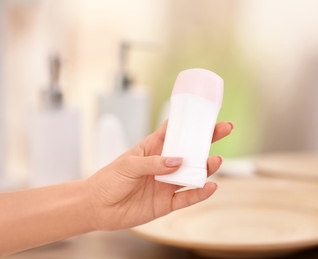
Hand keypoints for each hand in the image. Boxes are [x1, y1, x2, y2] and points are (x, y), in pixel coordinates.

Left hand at [86, 121, 232, 230]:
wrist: (97, 207)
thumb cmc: (108, 180)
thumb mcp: (128, 165)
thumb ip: (153, 162)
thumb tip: (179, 161)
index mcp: (152, 149)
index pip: (174, 132)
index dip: (189, 124)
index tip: (206, 114)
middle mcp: (163, 165)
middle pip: (189, 151)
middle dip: (206, 140)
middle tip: (225, 129)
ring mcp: (166, 184)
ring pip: (192, 174)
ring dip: (205, 167)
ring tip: (215, 161)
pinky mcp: (166, 204)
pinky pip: (187, 198)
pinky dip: (200, 193)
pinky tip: (210, 186)